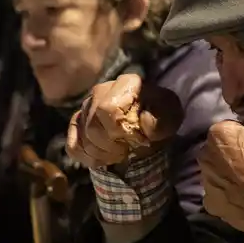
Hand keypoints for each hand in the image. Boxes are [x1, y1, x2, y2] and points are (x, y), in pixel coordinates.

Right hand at [66, 72, 183, 168]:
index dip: (119, 130)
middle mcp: (101, 90)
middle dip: (110, 146)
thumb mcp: (170, 119)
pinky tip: (103, 158)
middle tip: (126, 151)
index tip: (135, 139)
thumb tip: (143, 121)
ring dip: (101, 153)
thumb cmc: (161, 120)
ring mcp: (86, 107)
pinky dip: (87, 157)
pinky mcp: (77, 123)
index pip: (107, 109)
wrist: (150, 128)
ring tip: (118, 154)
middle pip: (92, 126)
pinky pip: (73, 145)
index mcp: (125, 84)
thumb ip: (160, 120)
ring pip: (83, 137)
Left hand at [198, 121, 243, 233]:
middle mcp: (205, 154)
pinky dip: (225, 197)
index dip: (239, 137)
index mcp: (219, 134)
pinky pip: (216, 195)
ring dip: (224, 177)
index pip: (226, 130)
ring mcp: (204, 179)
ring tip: (243, 186)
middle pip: (215, 152)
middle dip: (226, 157)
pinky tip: (239, 200)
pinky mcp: (208, 202)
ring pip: (213, 174)